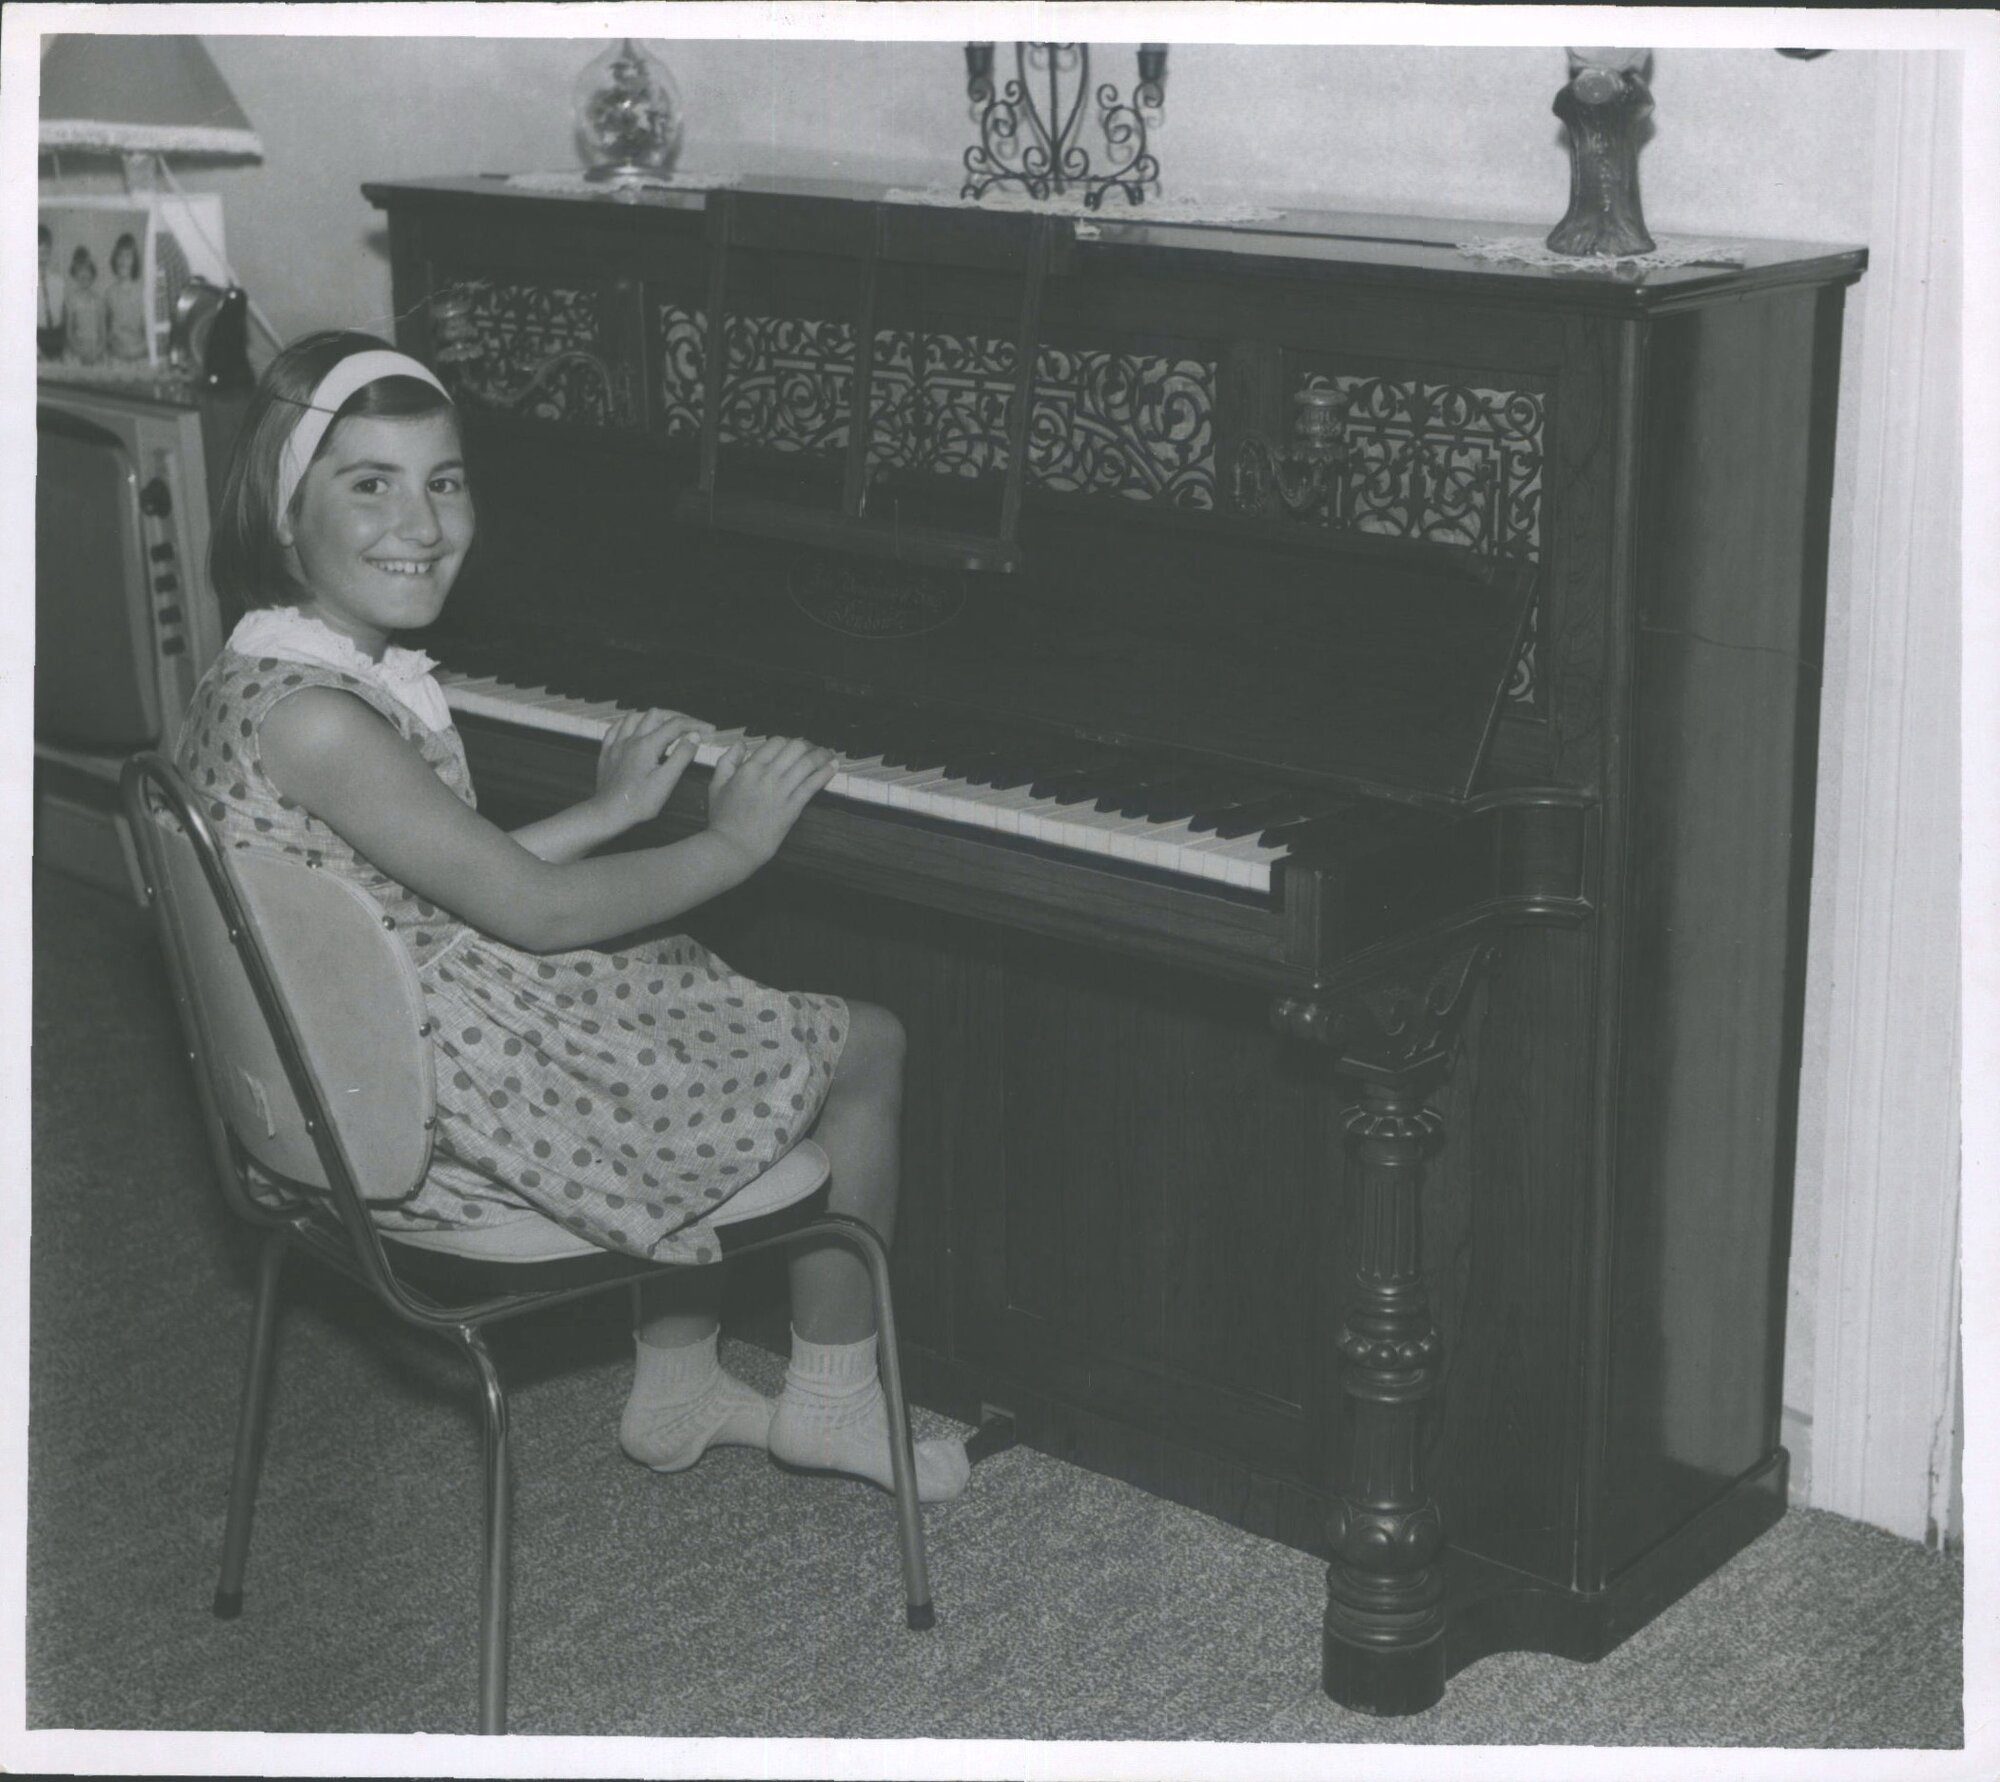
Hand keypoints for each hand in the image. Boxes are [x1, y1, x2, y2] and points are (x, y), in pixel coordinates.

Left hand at [594, 708, 711, 827]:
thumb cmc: (639, 802)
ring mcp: (616, 744)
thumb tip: (694, 736)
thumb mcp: (666, 781)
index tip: (709, 729)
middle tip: (689, 727)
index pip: (675, 725)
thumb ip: (681, 756)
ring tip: (664, 724)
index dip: (695, 724)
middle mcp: (631, 739)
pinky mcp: (607, 752)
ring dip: (652, 717)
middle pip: (655, 714)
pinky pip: (615, 728)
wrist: (608, 813)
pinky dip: (628, 724)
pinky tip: (633, 728)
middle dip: (676, 717)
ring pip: (634, 717)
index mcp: (647, 745)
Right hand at [705, 734, 837, 868]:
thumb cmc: (724, 819)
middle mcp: (768, 775)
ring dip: (822, 755)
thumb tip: (741, 744)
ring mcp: (782, 791)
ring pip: (808, 763)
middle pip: (796, 747)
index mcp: (750, 768)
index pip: (776, 742)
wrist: (734, 846)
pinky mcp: (793, 807)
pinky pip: (813, 784)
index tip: (793, 747)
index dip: (787, 742)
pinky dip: (826, 772)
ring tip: (829, 754)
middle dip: (808, 745)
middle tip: (813, 749)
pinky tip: (833, 766)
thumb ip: (728, 760)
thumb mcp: (716, 785)